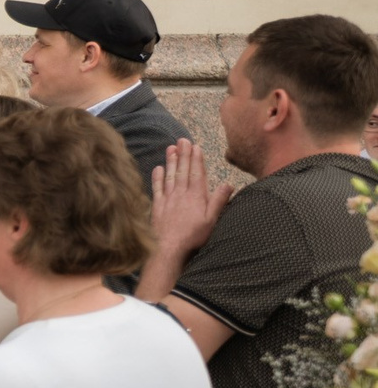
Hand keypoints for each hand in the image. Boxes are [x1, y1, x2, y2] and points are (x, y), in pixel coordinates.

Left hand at [151, 140, 231, 266]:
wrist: (168, 248)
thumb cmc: (193, 236)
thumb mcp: (212, 220)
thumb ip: (219, 201)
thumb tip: (229, 184)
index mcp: (196, 196)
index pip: (197, 173)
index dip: (196, 159)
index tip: (195, 146)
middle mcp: (181, 194)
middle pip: (183, 171)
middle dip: (184, 154)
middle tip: (182, 139)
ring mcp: (168, 199)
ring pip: (170, 176)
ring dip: (171, 161)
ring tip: (171, 148)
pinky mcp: (157, 206)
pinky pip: (157, 188)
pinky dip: (157, 177)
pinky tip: (158, 168)